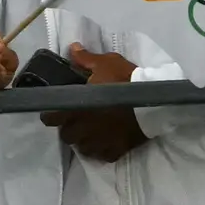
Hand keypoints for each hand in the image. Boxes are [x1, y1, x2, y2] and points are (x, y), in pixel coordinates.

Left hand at [47, 48, 145, 162]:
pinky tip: (104, 143)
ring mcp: (101, 141)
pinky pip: (104, 156)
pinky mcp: (118, 149)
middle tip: (74, 122)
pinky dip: (102, 151)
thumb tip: (72, 48)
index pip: (51, 118)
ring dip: (83, 142)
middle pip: (67, 137)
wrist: (154, 101)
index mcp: (77, 106)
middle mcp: (85, 127)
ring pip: (83, 149)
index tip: (53, 113)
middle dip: (68, 130)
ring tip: (89, 133)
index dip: (50, 116)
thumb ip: (85, 59)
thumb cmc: (125, 80)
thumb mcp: (105, 63)